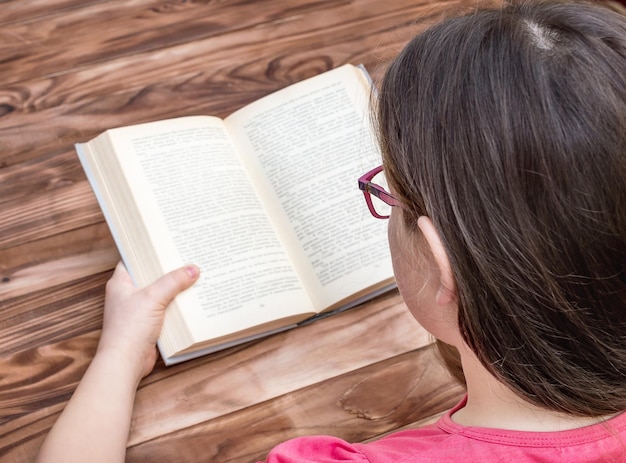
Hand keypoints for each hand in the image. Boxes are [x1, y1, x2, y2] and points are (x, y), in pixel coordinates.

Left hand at [97, 262, 199, 380]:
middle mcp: (128, 295)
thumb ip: (173, 281)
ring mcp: (139, 310)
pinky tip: (191, 301)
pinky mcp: (149, 324)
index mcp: (121, 283)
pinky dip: (177, 306)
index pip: (134, 259)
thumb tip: (192, 269)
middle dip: (168, 270)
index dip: (149, 252)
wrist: (125, 362)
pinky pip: (166, 310)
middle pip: (151, 276)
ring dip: (175, 289)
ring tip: (193, 276)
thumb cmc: (128, 329)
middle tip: (186, 258)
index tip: (167, 244)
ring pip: (160, 294)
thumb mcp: (153, 298)